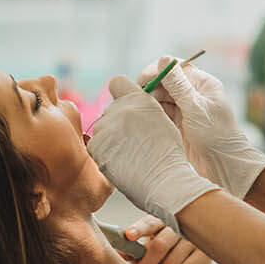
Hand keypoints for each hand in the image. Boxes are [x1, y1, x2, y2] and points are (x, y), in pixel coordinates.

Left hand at [87, 76, 219, 234]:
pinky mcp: (96, 146)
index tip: (125, 107)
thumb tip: (131, 109)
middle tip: (133, 142)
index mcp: (139, 99)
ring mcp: (106, 128)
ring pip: (101, 129)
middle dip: (116, 123)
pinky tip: (121, 163)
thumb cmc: (169, 155)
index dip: (120, 93)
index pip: (117, 82)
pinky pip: (95, 146)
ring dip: (110, 140)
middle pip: (109, 111)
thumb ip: (143, 109)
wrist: (164, 181)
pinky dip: (104, 154)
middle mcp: (119, 109)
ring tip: (130, 156)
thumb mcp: (162, 121)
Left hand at [120, 214, 212, 263]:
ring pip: (170, 262)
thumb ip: (133, 250)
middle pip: (159, 245)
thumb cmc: (164, 253)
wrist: (193, 263)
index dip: (139, 229)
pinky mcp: (204, 256)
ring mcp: (194, 241)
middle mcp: (180, 228)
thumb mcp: (147, 248)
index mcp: (162, 222)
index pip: (150, 223)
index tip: (129, 236)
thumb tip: (118, 252)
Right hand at [136, 57, 264, 197]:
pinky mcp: (178, 124)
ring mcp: (185, 109)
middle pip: (165, 83)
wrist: (224, 167)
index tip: (142, 80)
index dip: (157, 71)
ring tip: (140, 112)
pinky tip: (144, 120)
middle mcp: (193, 94)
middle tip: (137, 100)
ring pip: (161, 99)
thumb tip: (163, 59)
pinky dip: (152, 115)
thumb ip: (178, 85)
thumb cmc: (217, 136)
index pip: (175, 68)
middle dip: (150, 89)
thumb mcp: (196, 108)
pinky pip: (161, 114)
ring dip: (149, 103)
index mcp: (202, 84)